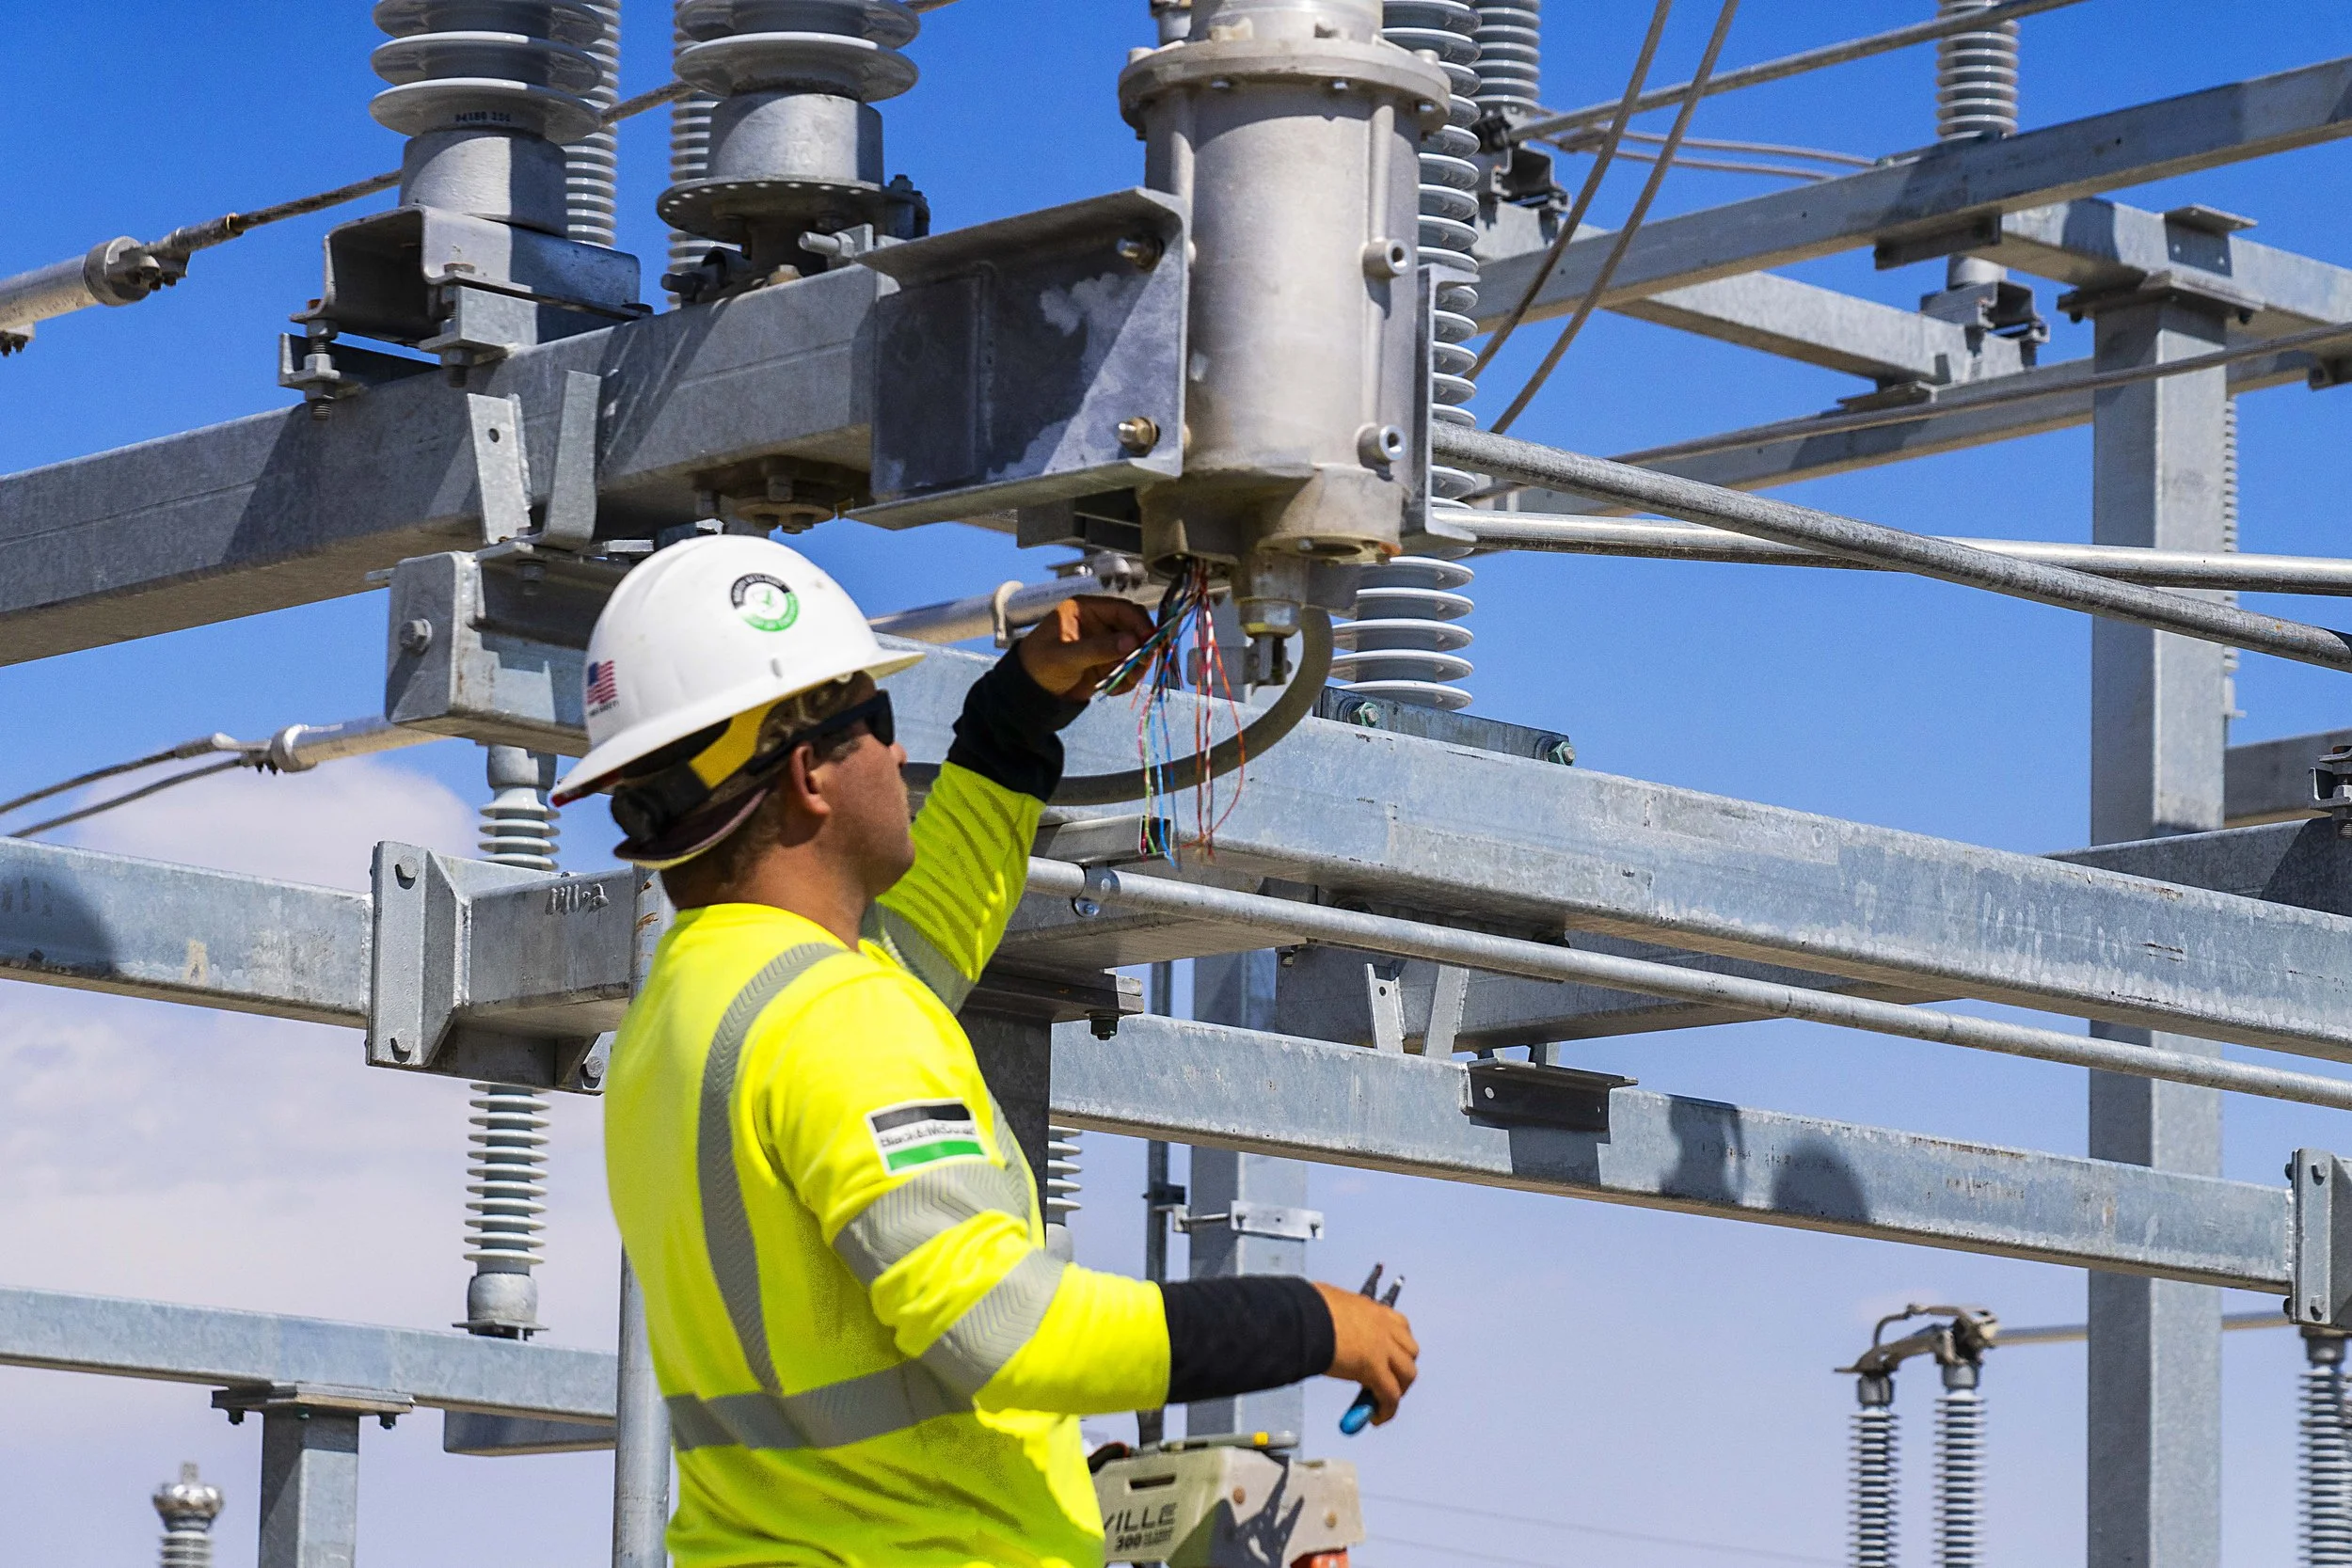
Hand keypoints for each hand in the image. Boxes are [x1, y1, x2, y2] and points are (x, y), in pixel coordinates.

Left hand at [1017, 594, 1156, 698]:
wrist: (1029, 692)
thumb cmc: (1038, 665)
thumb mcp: (1066, 656)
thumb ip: (1098, 648)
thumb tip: (1133, 641)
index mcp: (1086, 609)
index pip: (1123, 609)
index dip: (1139, 624)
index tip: (1149, 643)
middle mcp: (1099, 622)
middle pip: (1135, 629)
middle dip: (1141, 648)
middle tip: (1141, 666)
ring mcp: (1105, 643)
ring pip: (1136, 650)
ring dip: (1136, 667)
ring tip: (1124, 682)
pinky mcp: (1108, 662)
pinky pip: (1129, 667)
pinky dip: (1127, 679)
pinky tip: (1113, 689)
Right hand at [1314, 1281, 1418, 1425]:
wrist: (1303, 1318)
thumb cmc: (1306, 1309)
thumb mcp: (1328, 1306)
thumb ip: (1334, 1318)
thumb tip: (1321, 1328)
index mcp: (1372, 1309)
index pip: (1399, 1326)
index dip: (1396, 1345)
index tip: (1388, 1357)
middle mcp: (1383, 1326)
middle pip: (1410, 1351)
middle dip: (1401, 1369)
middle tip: (1387, 1383)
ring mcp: (1383, 1348)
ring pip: (1407, 1374)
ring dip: (1398, 1389)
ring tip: (1382, 1403)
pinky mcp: (1376, 1369)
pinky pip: (1391, 1396)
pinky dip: (1387, 1410)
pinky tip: (1376, 1419)